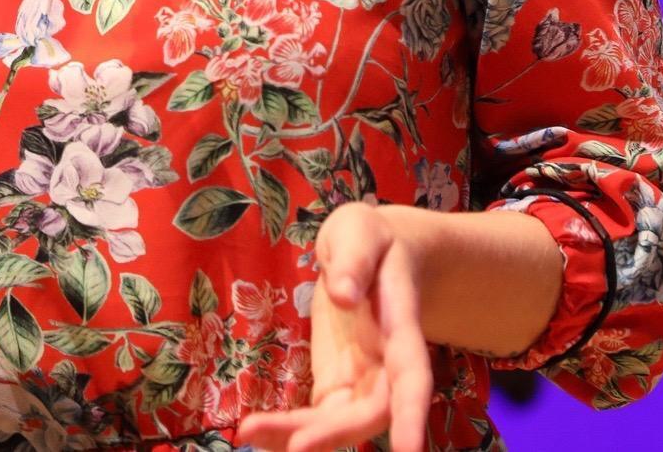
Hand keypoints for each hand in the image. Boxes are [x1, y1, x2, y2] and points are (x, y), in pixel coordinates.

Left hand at [237, 201, 432, 451]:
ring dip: (301, 436)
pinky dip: (289, 427)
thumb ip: (354, 260)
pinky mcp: (337, 381)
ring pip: (341, 422)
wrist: (373, 253)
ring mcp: (362, 378)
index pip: (412, 377)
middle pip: (370, 413)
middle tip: (294, 448)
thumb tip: (343, 295)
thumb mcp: (360, 232)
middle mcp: (387, 365)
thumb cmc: (370, 239)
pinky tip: (253, 432)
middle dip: (334, 435)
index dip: (411, 416)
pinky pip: (318, 414)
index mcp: (400, 326)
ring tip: (250, 435)